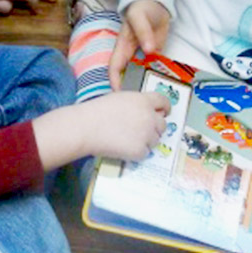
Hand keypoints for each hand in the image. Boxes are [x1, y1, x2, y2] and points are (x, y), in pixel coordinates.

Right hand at [32, 91, 171, 169]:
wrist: (86, 127)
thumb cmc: (97, 111)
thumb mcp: (120, 98)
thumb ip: (136, 104)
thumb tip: (145, 112)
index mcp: (143, 100)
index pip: (164, 102)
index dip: (165, 108)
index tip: (164, 112)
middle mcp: (149, 116)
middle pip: (162, 125)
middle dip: (154, 128)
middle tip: (141, 131)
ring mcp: (146, 135)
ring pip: (155, 140)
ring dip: (145, 141)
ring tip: (127, 140)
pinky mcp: (140, 151)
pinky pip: (145, 153)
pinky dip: (136, 153)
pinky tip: (123, 148)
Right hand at [109, 0, 170, 89]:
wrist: (156, 3)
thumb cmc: (142, 8)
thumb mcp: (139, 17)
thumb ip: (143, 33)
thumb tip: (148, 50)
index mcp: (123, 47)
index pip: (114, 68)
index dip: (114, 81)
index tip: (119, 94)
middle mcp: (131, 54)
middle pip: (127, 76)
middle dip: (130, 89)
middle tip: (139, 104)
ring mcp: (143, 56)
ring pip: (141, 74)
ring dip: (145, 84)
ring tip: (152, 98)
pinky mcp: (155, 55)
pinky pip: (155, 68)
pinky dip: (158, 76)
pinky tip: (165, 85)